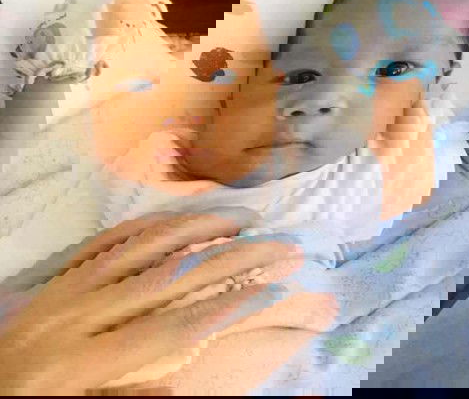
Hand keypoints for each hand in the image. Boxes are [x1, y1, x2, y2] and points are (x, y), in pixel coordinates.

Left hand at [0, 210, 333, 395]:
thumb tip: (178, 378)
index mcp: (90, 360)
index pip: (176, 328)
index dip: (230, 307)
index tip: (275, 290)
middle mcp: (85, 313)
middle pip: (173, 278)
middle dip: (233, 260)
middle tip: (279, 246)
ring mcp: (72, 286)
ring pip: (144, 246)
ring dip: (199, 228)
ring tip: (242, 218)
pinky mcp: (63, 275)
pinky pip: (110, 239)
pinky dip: (150, 224)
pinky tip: (182, 216)